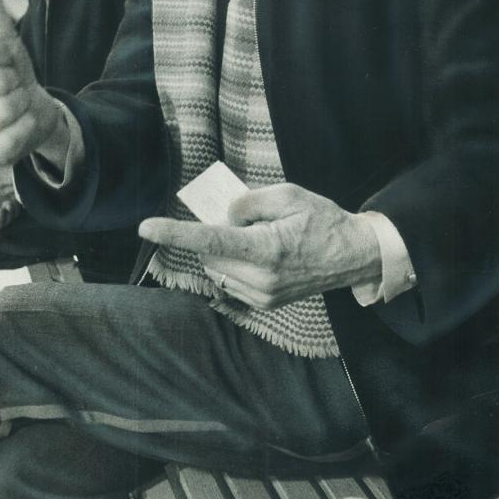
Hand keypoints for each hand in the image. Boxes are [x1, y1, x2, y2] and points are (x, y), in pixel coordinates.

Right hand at [0, 38, 62, 168]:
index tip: (2, 62)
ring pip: (7, 108)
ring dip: (23, 101)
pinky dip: (28, 124)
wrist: (33, 107)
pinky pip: (15, 136)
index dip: (3, 54)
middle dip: (15, 80)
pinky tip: (21, 123)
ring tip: (16, 104)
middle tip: (11, 86)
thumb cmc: (9, 69)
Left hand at [139, 184, 380, 307]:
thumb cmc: (323, 220)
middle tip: (245, 219)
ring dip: (224, 249)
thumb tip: (223, 216)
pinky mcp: (264, 303)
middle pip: (209, 253)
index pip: (209, 240)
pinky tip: (262, 253)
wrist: (353, 256)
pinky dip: (234, 262)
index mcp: (266, 250)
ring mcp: (262, 296)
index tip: (145, 227)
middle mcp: (260, 280)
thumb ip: (248, 202)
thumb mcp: (289, 195)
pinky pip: (230, 279)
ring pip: (217, 267)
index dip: (174, 233)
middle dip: (215, 233)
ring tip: (260, 238)